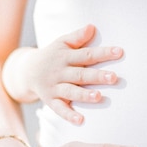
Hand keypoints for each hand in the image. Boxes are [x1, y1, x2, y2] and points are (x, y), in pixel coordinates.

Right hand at [3, 24, 122, 124]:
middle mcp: (60, 72)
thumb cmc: (52, 55)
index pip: (87, 54)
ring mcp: (55, 87)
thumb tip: (92, 27)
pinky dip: (69, 115)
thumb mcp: (61, 42)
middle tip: (114, 78)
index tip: (120, 52)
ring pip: (70, 92)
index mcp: (65, 57)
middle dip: (97, 76)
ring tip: (98, 97)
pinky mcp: (50, 101)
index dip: (103, 53)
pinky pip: (59, 109)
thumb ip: (77, 37)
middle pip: (80, 75)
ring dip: (84, 95)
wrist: (27, 71)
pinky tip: (81, 120)